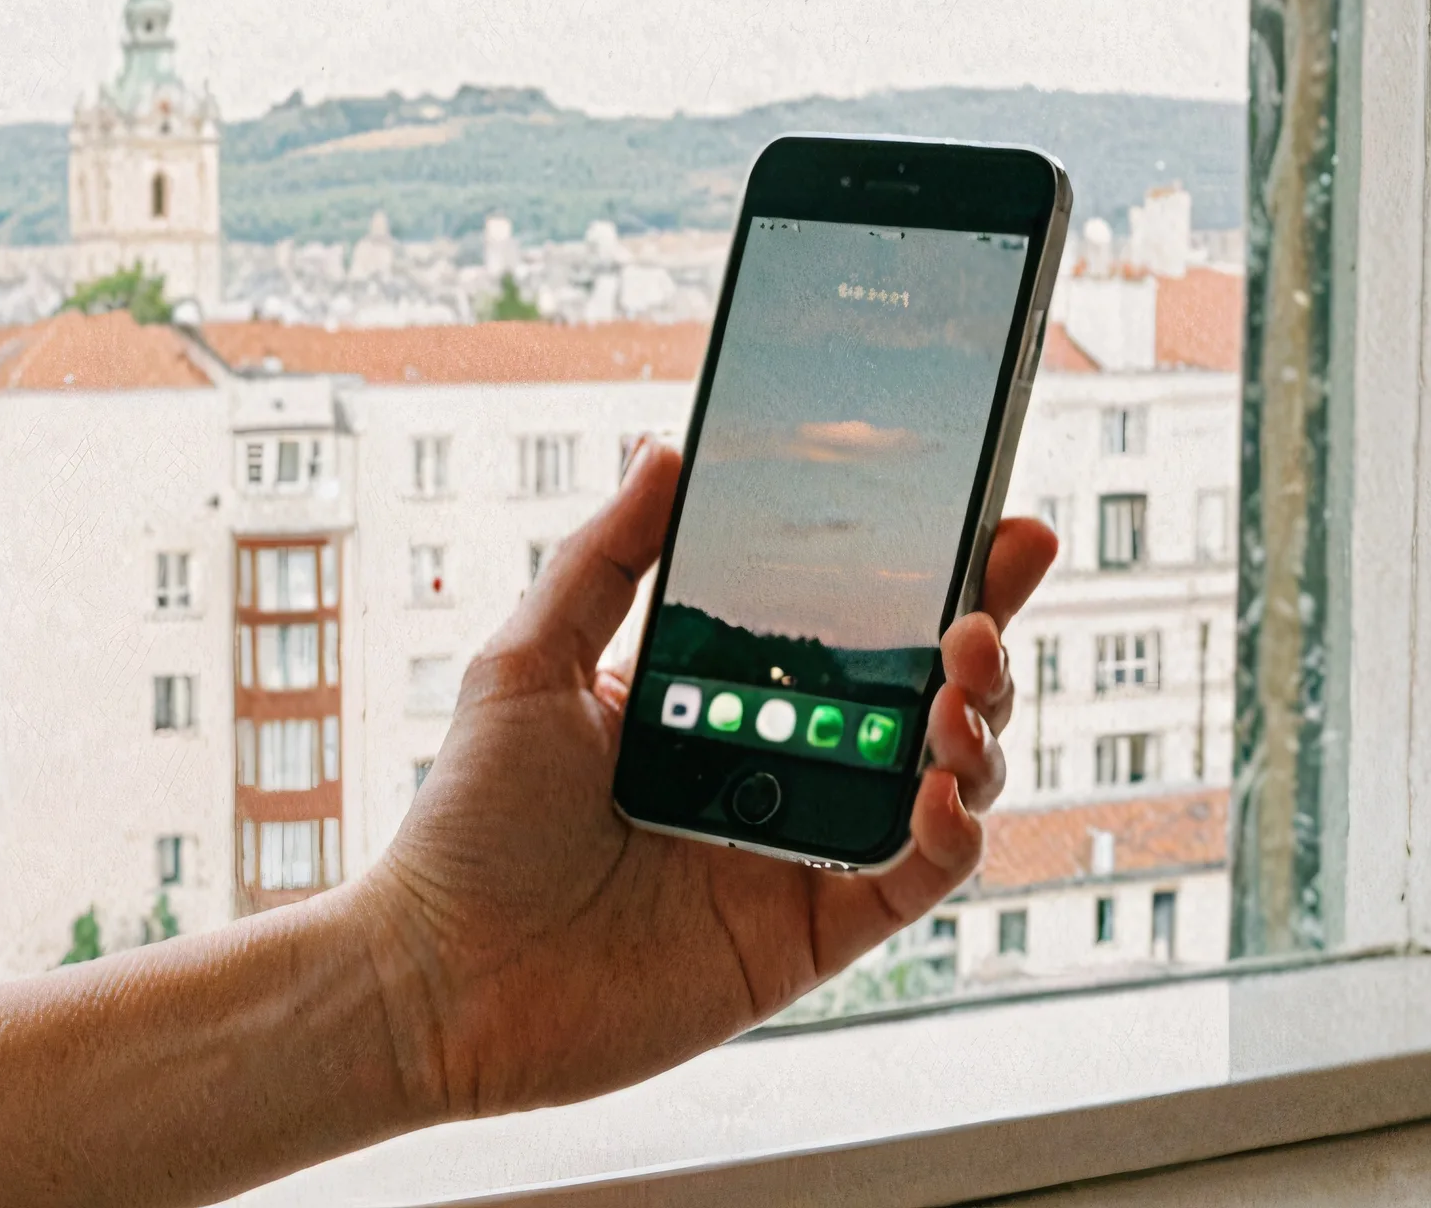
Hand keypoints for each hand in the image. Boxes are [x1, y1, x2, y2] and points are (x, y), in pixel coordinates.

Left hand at [350, 442, 1056, 1121]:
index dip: (933, 577)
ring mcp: (800, 853)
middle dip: (981, 644)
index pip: (848, 625)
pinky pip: (914, 882)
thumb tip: (665, 454)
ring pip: (943, 783)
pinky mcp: (809, 936)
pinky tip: (940, 791)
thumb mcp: (530, 663)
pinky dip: (952, 835)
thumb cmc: (469, 824)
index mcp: (722, 697)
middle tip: (980, 612)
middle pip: (920, 697)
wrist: (442, 976)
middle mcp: (776, 770)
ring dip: (977, 731)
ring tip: (959, 691)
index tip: (988, 520)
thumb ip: (605, 560)